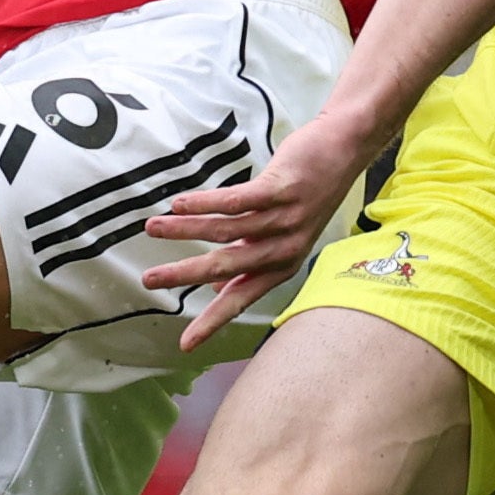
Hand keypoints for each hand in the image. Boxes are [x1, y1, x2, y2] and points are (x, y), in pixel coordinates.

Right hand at [137, 110, 374, 348]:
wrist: (344, 149)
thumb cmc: (308, 193)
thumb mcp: (283, 236)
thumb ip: (252, 263)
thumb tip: (219, 291)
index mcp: (282, 265)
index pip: (241, 298)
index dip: (212, 321)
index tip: (185, 344)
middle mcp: (285, 247)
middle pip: (227, 266)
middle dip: (185, 274)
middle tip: (150, 280)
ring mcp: (286, 219)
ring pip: (227, 231)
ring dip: (186, 230)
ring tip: (152, 228)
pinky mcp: (283, 189)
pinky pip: (238, 201)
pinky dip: (205, 203)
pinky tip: (180, 204)